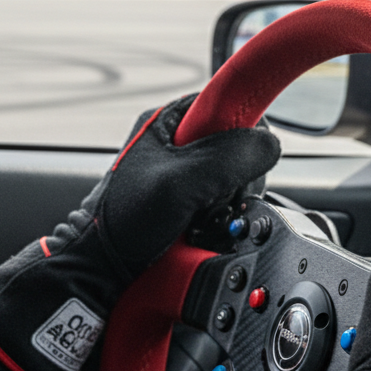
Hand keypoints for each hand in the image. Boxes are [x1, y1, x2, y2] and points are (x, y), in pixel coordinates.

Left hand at [0, 95, 280, 370]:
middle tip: (214, 195)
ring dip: (228, 199)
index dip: (244, 126)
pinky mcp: (189, 202)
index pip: (228, 100)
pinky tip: (204, 227)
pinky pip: (225, 201)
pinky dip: (222, 216)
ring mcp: (183, 174)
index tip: (252, 150)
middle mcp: (177, 143)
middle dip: (237, 174)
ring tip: (202, 215)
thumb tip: (268, 144)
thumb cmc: (123, 222)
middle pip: (237, 144)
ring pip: (234, 176)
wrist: (102, 270)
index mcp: (168, 121)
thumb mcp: (182, 182)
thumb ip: (230, 157)